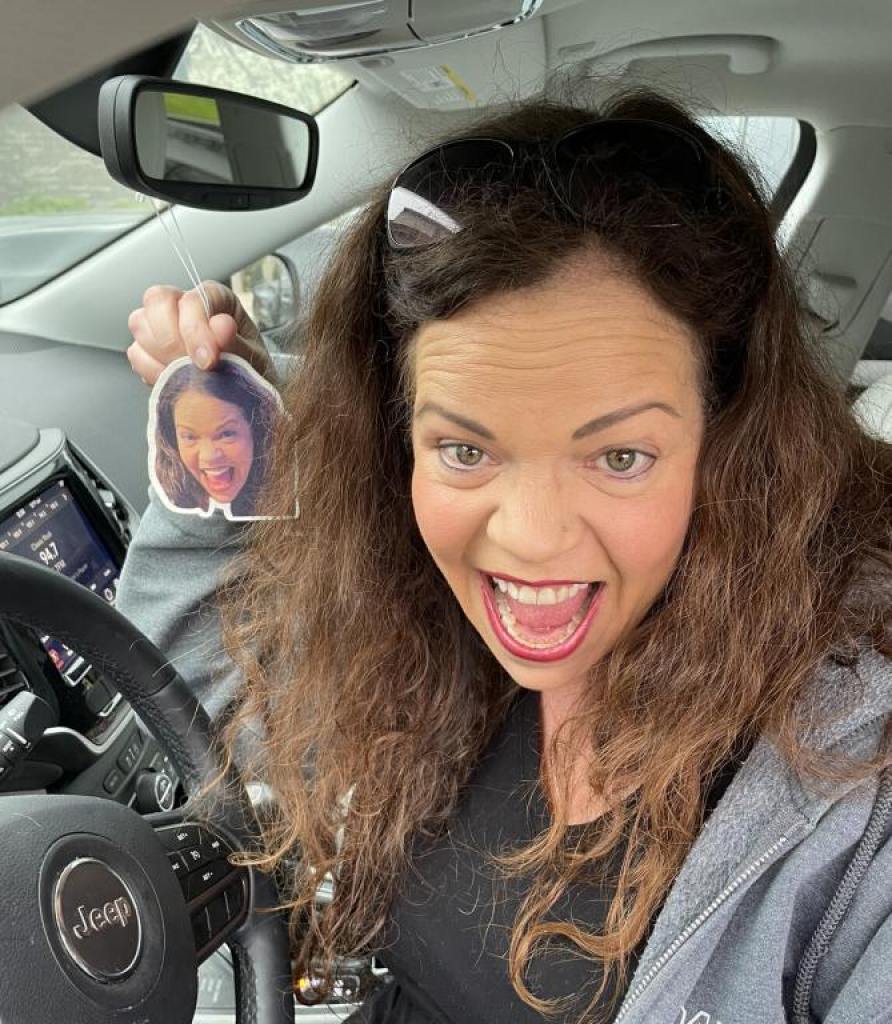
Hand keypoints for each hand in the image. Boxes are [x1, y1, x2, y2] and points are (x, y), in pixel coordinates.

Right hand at [127, 280, 268, 385]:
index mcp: (215, 298)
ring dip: (162, 356)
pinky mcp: (147, 348)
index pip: (193, 299)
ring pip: (140, 324)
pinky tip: (175, 381)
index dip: (196, 330)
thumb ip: (236, 342)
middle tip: (191, 367)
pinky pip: (136, 353)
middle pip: (157, 301)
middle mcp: (184, 304)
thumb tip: (220, 326)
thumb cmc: (250, 370)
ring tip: (187, 375)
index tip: (208, 361)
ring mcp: (162, 324)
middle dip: (171, 339)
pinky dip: (152, 371)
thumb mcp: (252, 357)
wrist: (243, 396)